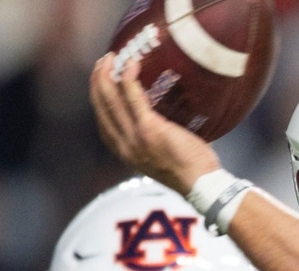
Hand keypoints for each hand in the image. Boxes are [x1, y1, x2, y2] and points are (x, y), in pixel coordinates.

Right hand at [89, 53, 222, 194]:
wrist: (200, 185)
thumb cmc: (190, 171)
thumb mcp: (162, 157)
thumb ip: (154, 140)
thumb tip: (163, 120)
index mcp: (126, 152)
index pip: (103, 121)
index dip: (98, 98)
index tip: (101, 81)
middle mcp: (124, 145)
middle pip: (101, 107)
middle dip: (98, 81)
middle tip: (104, 62)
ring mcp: (135, 137)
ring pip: (111, 100)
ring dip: (108, 75)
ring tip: (111, 58)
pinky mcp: (149, 128)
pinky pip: (132, 97)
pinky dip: (129, 78)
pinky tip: (131, 64)